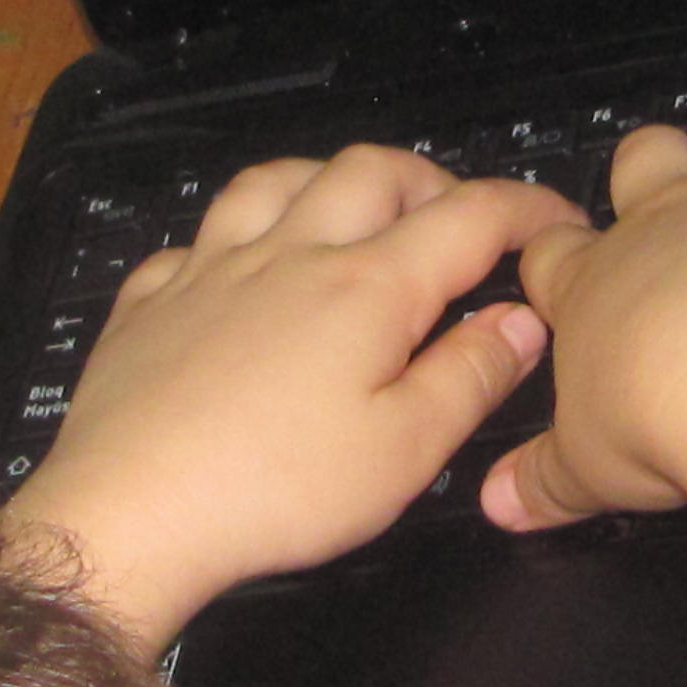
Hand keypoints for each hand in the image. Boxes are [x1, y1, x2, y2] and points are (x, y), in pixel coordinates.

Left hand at [3, 147, 579, 649]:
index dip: (525, 208)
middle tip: (458, 218)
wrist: (131, 515)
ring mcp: (211, 270)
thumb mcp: (405, 452)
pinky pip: (195, 238)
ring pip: (276, 180)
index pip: (468, 215)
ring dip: (330, 180)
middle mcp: (289, 257)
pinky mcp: (151, 302)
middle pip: (372, 171)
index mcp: (366, 289)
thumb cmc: (270, 493)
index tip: (556, 221)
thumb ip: (471, 375)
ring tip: (355, 211)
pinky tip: (240, 267)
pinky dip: (233, 237)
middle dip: (431, 179)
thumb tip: (520, 322)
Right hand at [484, 93, 686, 531]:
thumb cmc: (660, 420)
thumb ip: (544, 480)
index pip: (561, 251)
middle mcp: (673, 221)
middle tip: (677, 203)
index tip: (569, 270)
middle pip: (648, 160)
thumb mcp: (585, 468)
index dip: (562, 255)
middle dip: (657, 168)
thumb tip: (501, 506)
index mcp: (600, 285)